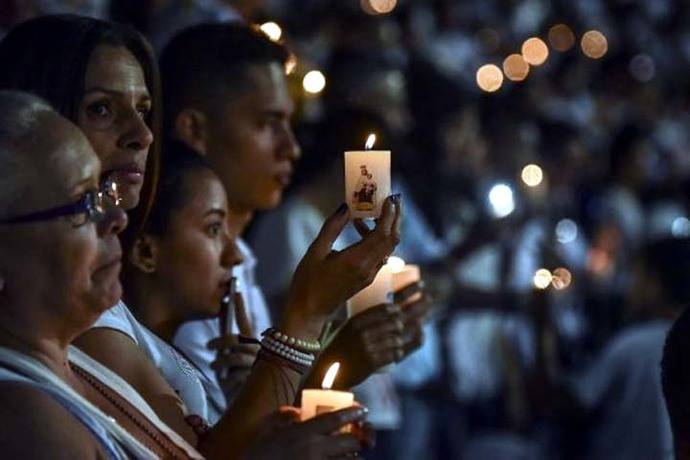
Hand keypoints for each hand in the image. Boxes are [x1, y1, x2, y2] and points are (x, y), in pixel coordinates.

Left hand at [208, 294, 258, 397]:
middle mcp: (258, 352)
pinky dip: (226, 381)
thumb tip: (218, 321)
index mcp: (253, 343)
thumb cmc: (237, 377)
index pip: (245, 322)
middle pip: (236, 340)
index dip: (240, 307)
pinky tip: (225, 384)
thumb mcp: (231, 357)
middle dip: (220, 341)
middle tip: (209, 345)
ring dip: (220, 362)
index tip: (236, 291)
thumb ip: (228, 343)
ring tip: (214, 366)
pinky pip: (233, 377)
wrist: (248, 403)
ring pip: (234, 357)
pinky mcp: (253, 382)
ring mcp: (257, 366)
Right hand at [246, 406, 368, 459]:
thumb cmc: (257, 455)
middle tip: (357, 438)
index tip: (363, 411)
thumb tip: (297, 411)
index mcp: (303, 432)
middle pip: (351, 442)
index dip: (353, 413)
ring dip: (353, 458)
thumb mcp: (267, 429)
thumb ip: (284, 415)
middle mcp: (315, 450)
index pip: (336, 418)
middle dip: (358, 439)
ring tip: (351, 456)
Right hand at [281, 195, 401, 338]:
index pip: (382, 234)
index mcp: (357, 260)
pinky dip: (378, 239)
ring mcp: (369, 275)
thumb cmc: (307, 282)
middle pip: (392, 240)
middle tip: (394, 199)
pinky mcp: (366, 278)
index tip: (390, 197)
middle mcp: (368, 268)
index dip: (389, 214)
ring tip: (375, 210)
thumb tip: (346, 207)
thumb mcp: (315, 251)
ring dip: (387, 227)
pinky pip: (379, 254)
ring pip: (387, 247)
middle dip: (396, 218)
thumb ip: (332, 227)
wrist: (309, 312)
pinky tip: (362, 229)